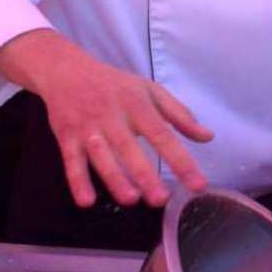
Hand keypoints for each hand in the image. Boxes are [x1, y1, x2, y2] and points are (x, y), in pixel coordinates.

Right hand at [31, 39, 212, 207]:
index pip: (160, 133)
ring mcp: (86, 127)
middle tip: (161, 199)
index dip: (180, 159)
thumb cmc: (112, 84)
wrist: (63, 69)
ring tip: (131, 199)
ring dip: (114, 178)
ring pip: (100, 155)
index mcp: (136, 104)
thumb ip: (179, 113)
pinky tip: (86, 201)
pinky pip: (71, 160)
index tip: (198, 184)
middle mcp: (111, 116)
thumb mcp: (148, 89)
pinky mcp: (66, 135)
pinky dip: (77, 181)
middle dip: (144, 173)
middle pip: (128, 147)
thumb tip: (208, 137)